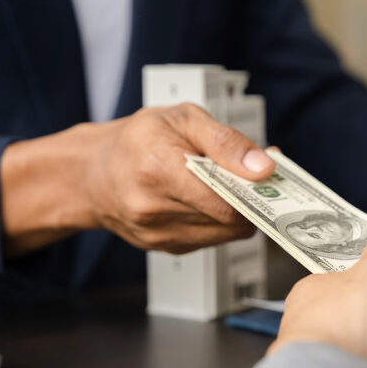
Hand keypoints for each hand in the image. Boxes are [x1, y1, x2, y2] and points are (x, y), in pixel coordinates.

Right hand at [0, 104, 274, 255]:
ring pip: (224, 234)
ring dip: (237, 213)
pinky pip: (210, 240)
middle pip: (229, 220)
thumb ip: (226, 141)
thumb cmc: (138, 140)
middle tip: (257, 180)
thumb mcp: (183, 119)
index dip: (255, 193)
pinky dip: (219, 222)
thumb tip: (263, 166)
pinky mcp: (165, 248)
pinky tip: (209, 201)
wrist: (94, 174)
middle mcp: (153, 209)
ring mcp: (158, 235)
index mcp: (158, 170)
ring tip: (230, 186)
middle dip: (250, 201)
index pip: (224, 201)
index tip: (272, 181)